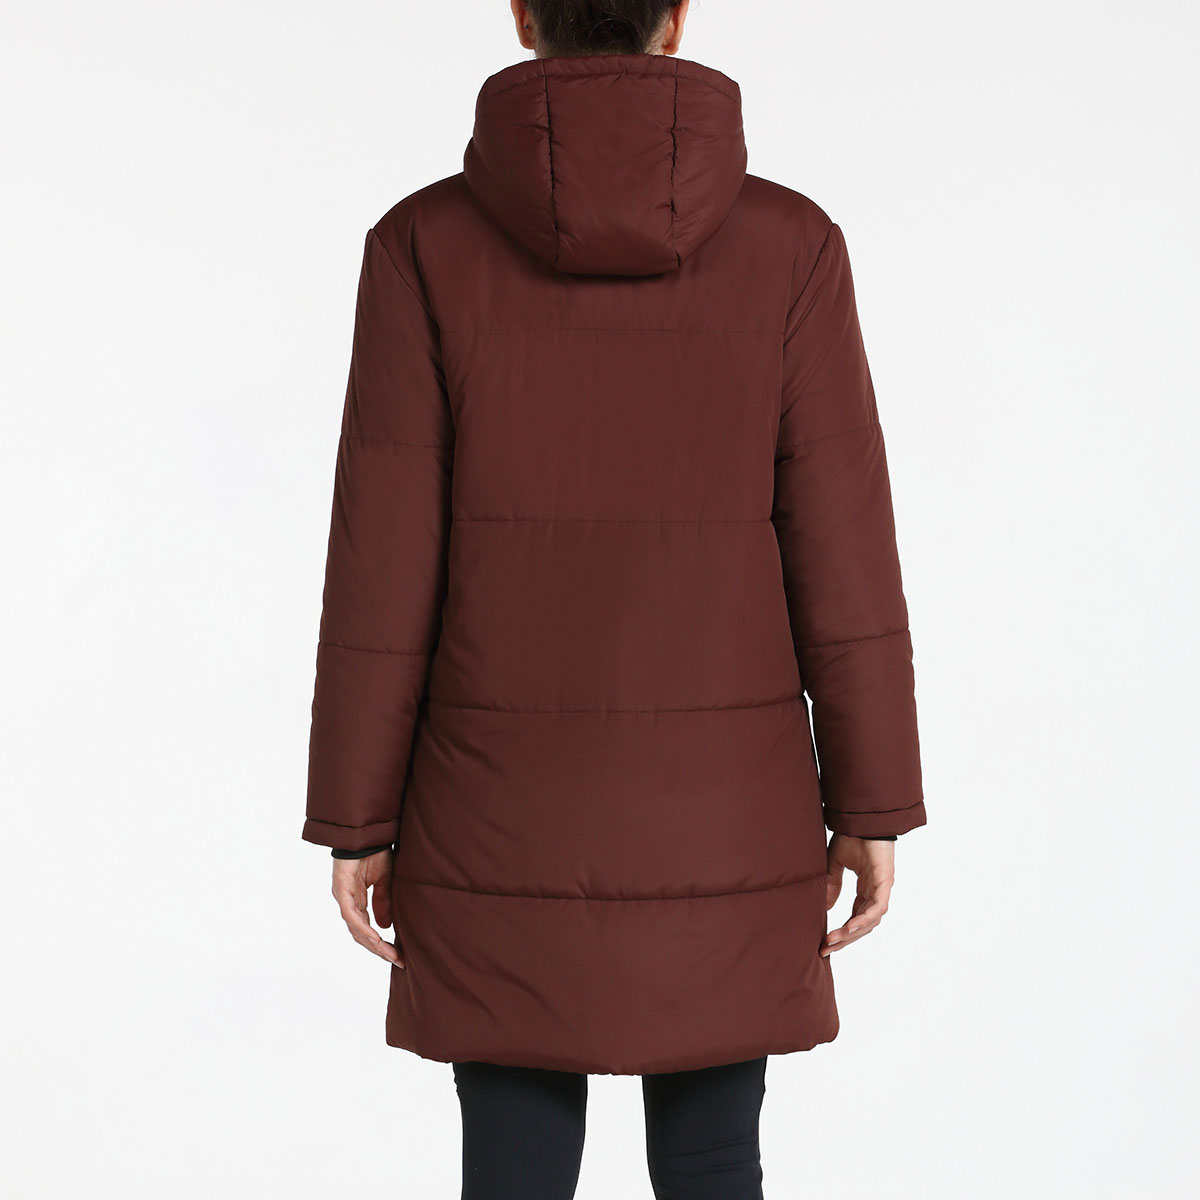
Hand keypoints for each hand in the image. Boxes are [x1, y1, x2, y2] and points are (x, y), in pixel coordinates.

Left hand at [331, 850, 404, 967]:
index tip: (397, 955)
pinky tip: (376, 938)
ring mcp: (343, 897)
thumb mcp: (385, 881)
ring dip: (373, 944)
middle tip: (397, 960)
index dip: (380, 943)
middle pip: (360, 934)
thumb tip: (385, 926)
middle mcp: (348, 902)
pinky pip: (352, 916)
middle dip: (378, 949)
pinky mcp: (342, 890)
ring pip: (355, 929)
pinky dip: (364, 929)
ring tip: (390, 954)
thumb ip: (384, 902)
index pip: (366, 928)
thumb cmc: (374, 852)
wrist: (367, 832)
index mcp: (357, 900)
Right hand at [820, 834, 894, 956]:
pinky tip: (848, 927)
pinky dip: (862, 919)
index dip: (841, 931)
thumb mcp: (835, 863)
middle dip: (844, 940)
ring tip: (832, 941)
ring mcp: (882, 889)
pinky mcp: (885, 883)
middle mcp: (876, 892)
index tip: (824, 942)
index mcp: (866, 889)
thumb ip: (832, 884)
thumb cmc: (852, 836)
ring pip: (870, 921)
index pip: (855, 917)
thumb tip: (825, 907)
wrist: (862, 819)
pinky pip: (876, 908)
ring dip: (851, 933)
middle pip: (862, 925)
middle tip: (825, 949)